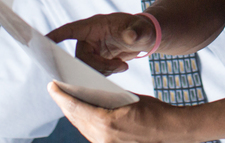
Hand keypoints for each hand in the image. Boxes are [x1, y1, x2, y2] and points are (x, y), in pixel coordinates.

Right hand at [47, 13, 156, 73]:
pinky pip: (92, 74)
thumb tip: (130, 36)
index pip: (70, 30)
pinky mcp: (94, 62)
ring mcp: (90, 51)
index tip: (42, 41)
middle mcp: (88, 39)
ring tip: (122, 65)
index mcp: (94, 26)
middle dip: (96, 66)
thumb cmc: (141, 28)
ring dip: (103, 72)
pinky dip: (105, 75)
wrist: (143, 38)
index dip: (56, 36)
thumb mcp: (142, 29)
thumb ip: (137, 32)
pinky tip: (120, 67)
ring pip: (86, 69)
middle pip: (80, 58)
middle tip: (116, 66)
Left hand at [47, 82, 187, 142]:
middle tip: (57, 90)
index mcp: (107, 123)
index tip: (52, 86)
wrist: (171, 132)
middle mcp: (103, 138)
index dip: (61, 96)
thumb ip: (109, 99)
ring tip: (67, 100)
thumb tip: (92, 94)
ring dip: (74, 114)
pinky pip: (92, 134)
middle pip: (76, 119)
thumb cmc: (155, 113)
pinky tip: (83, 114)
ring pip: (82, 127)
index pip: (76, 108)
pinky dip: (85, 122)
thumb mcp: (130, 99)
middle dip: (65, 104)